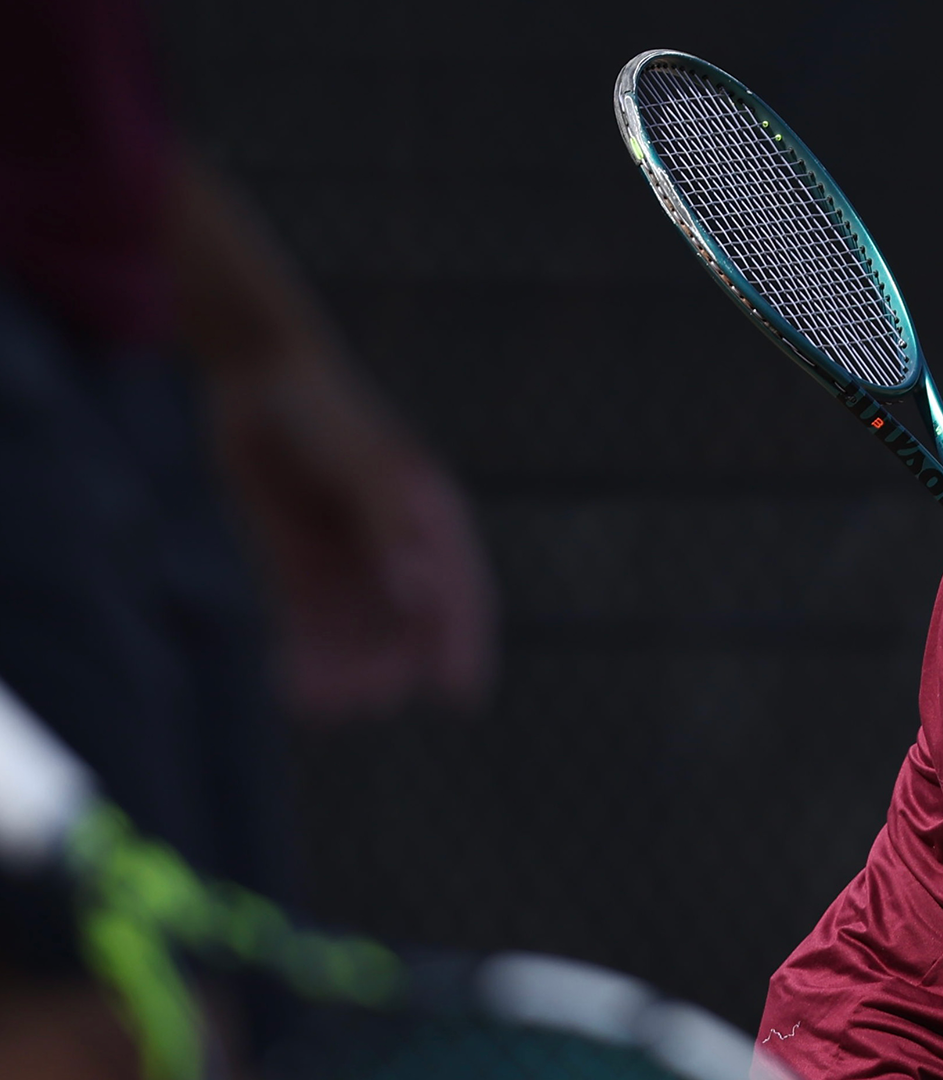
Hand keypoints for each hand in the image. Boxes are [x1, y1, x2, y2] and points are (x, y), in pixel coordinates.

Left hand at [208, 356, 494, 720]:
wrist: (257, 378)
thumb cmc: (324, 411)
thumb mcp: (363, 466)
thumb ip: (391, 530)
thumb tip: (417, 597)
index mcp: (433, 520)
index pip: (461, 594)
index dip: (463, 644)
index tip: (459, 693)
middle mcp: (398, 548)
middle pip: (407, 627)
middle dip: (389, 666)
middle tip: (364, 702)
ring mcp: (350, 560)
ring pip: (357, 636)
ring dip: (343, 672)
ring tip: (315, 703)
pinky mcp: (302, 567)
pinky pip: (309, 626)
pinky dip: (304, 658)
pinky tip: (289, 687)